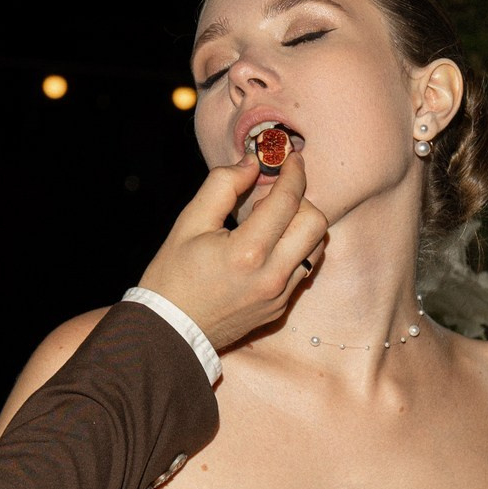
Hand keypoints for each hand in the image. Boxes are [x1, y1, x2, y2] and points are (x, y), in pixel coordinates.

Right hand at [139, 153, 326, 351]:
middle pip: (316, 222)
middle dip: (300, 200)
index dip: (293, 172)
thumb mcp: (189, 223)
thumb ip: (222, 185)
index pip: (288, 200)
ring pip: (316, 247)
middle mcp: (272, 275)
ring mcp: (280, 295)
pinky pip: (303, 269)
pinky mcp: (280, 307)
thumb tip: (252, 163)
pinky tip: (266, 248)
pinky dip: (294, 249)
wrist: (170, 330)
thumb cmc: (173, 276)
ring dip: (300, 226)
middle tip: (272, 198)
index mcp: (248, 252)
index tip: (290, 158)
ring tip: (268, 224)